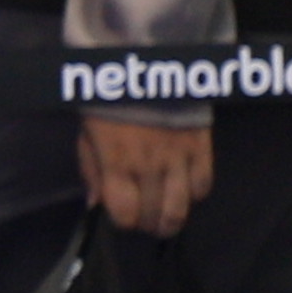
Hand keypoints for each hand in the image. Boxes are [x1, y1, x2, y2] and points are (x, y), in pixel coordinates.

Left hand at [79, 113, 212, 233]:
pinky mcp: (201, 148)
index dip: (123, 221)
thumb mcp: (88, 134)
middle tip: (145, 219)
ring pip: (180, 209)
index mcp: (116, 162)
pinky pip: (203, 186)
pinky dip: (194, 195)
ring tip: (165, 219)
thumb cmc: (108, 102)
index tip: (122, 215)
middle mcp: (149, 166)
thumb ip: (91, 170)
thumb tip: (95, 204)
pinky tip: (184, 190)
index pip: (125, 213)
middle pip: (154, 216)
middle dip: (147, 224)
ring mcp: (178, 159)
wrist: (145, 67)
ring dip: (171, 220)